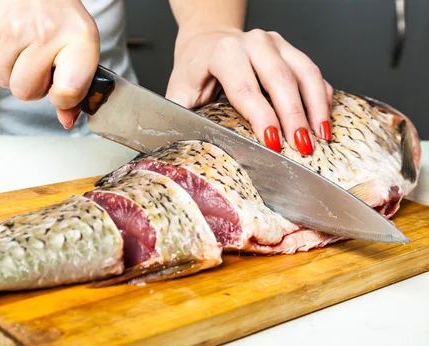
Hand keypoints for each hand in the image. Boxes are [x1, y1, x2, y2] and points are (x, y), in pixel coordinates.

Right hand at [0, 0, 99, 128]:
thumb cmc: (59, 16)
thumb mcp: (80, 47)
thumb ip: (75, 88)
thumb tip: (66, 120)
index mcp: (78, 40)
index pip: (68, 92)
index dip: (62, 98)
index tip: (59, 89)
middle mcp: (44, 33)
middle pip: (25, 92)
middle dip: (29, 84)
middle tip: (36, 62)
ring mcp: (12, 27)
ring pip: (1, 80)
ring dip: (9, 71)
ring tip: (21, 49)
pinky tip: (5, 42)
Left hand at [166, 27, 332, 155]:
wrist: (206, 42)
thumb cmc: (194, 72)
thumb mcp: (179, 94)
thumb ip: (179, 117)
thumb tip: (176, 149)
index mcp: (224, 53)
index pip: (246, 89)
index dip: (262, 118)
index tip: (273, 143)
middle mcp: (253, 43)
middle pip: (281, 81)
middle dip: (294, 117)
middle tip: (302, 147)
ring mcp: (276, 44)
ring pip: (305, 74)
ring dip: (316, 108)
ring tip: (320, 137)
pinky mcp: (291, 50)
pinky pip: (314, 73)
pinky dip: (322, 98)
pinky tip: (323, 121)